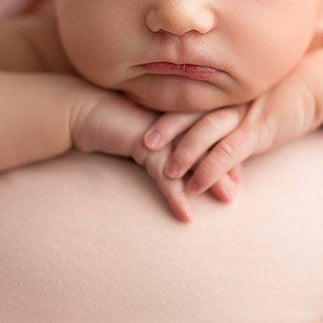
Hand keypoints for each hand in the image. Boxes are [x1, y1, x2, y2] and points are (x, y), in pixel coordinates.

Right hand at [70, 87, 239, 221]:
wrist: (82, 112)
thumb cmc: (116, 122)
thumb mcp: (148, 131)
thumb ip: (169, 138)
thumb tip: (190, 158)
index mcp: (179, 109)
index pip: (214, 130)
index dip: (228, 151)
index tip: (239, 174)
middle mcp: (176, 114)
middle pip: (211, 141)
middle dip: (227, 166)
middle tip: (239, 188)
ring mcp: (163, 126)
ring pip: (194, 156)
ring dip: (211, 180)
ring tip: (226, 199)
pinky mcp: (145, 142)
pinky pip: (165, 173)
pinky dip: (176, 195)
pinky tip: (185, 214)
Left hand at [143, 61, 322, 197]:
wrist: (315, 86)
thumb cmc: (279, 91)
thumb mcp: (246, 94)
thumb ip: (225, 105)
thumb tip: (200, 121)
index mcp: (221, 89)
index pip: (185, 97)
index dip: (161, 107)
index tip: (138, 117)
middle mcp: (226, 99)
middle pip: (187, 112)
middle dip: (163, 129)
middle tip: (141, 145)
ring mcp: (241, 115)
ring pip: (204, 132)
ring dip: (183, 153)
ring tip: (166, 173)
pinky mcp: (257, 133)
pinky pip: (227, 152)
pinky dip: (209, 169)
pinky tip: (196, 185)